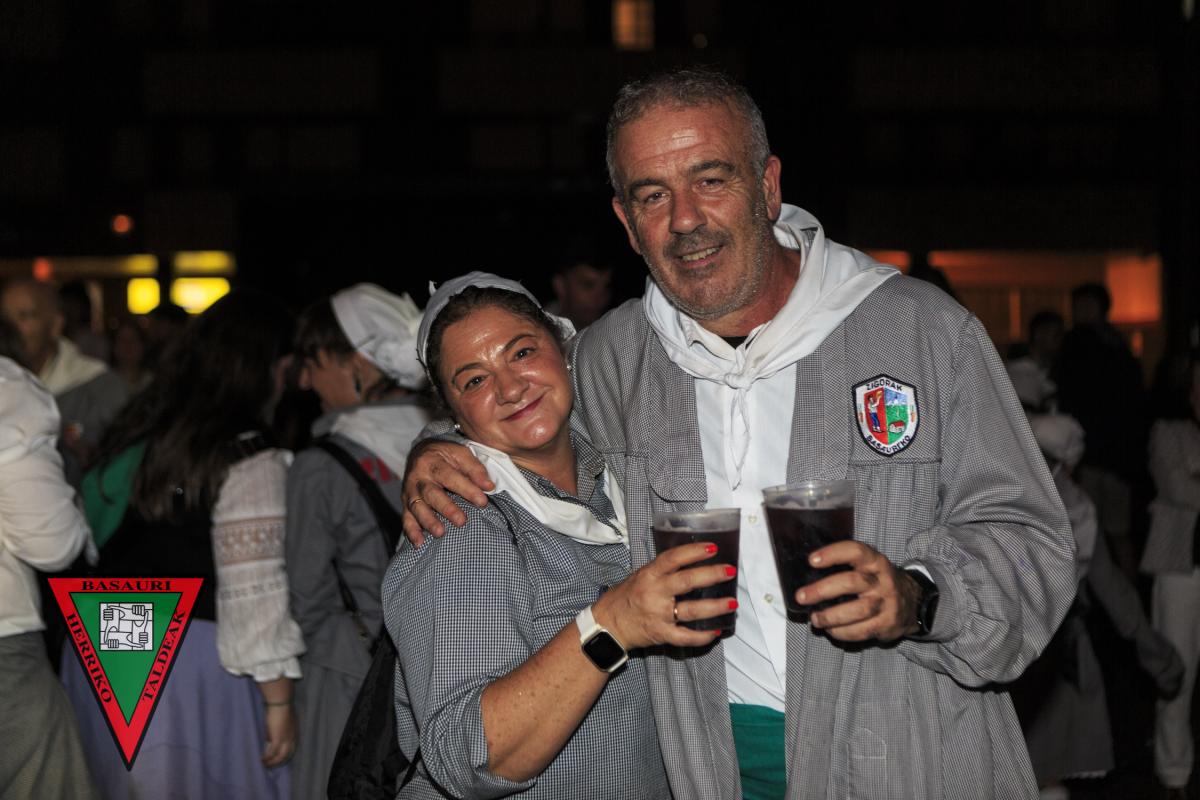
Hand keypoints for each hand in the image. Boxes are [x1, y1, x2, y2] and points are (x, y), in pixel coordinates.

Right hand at [262, 702, 295, 766]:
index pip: (292, 748)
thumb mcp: (280, 722)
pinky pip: (272, 753)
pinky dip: (266, 758)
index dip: (285, 755)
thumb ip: (275, 731)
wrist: (281, 702)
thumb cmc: (279, 709)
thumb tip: (268, 739)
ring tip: (263, 765)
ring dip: (272, 763)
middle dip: (279, 762)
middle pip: (287, 755)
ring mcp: (286, 740)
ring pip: (280, 757)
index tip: (277, 760)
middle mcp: (292, 738)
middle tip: (270, 766)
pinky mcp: (278, 740)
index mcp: (294, 733)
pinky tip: (260, 760)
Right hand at [402, 439, 494, 545]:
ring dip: (428, 521)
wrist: (419, 452)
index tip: (482, 501)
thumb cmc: (445, 456)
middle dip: (446, 508)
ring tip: (440, 533)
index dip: (467, 489)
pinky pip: (406, 518)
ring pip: (417, 507)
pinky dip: (411, 532)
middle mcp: (419, 477)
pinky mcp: (406, 503)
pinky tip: (419, 543)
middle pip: (431, 494)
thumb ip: (475, 469)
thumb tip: (489, 486)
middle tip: (461, 521)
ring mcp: (410, 491)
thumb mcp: (460, 454)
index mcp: (433, 463)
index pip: (450, 477)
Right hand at [592, 542, 736, 649]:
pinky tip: (715, 631)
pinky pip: (685, 637)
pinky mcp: (661, 634)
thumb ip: (662, 570)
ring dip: (715, 607)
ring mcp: (658, 615)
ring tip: (732, 603)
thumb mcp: (640, 576)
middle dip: (712, 575)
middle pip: (687, 582)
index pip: (673, 558)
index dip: (693, 552)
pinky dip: (702, 636)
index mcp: (648, 575)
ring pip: (691, 610)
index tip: (712, 548)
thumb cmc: (625, 598)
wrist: (606, 625)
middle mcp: (654, 593)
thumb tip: (692, 560)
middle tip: (730, 571)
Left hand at [795, 541, 920, 641]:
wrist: (913, 601)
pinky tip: (830, 630)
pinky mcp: (887, 624)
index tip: (812, 560)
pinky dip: (842, 632)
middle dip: (822, 590)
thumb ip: (845, 567)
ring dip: (831, 616)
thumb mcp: (867, 566)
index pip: (855, 551)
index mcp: (874, 561)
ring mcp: (886, 603)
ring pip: (857, 610)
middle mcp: (882, 580)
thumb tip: (807, 575)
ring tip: (815, 618)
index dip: (833, 554)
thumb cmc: (877, 581)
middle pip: (851, 582)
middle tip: (801, 597)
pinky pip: (862, 630)